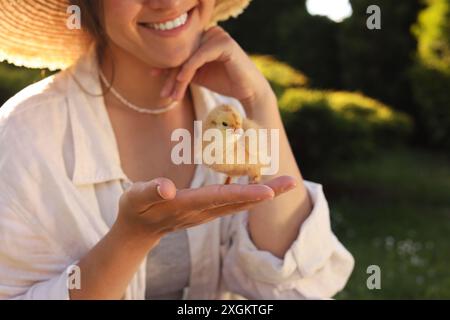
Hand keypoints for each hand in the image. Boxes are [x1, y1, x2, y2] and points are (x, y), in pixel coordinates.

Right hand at [114, 176, 296, 239]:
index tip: (267, 192)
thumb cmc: (136, 208)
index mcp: (187, 205)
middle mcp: (203, 211)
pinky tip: (264, 185)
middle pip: (240, 202)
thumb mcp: (135, 197)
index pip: (219, 199)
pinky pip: (235, 203)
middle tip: (292, 182)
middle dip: (267, 193)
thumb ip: (150, 190)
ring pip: (241, 204)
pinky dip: (252, 194)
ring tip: (287, 183)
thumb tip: (167, 187)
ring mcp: (208, 213)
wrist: (140, 229)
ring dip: (265, 193)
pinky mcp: (209, 210)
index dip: (243, 195)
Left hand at [158, 26, 272, 110]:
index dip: (166, 65)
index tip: (153, 77)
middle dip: (171, 75)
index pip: (181, 51)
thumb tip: (153, 71)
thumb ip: (181, 71)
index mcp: (204, 37)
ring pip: (190, 56)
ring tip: (171, 94)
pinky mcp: (224, 43)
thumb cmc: (225, 83)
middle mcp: (211, 32)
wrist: (249, 91)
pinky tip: (181, 81)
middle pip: (183, 54)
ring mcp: (218, 36)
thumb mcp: (198, 76)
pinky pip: (200, 56)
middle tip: (163, 93)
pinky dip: (189, 68)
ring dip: (178, 77)